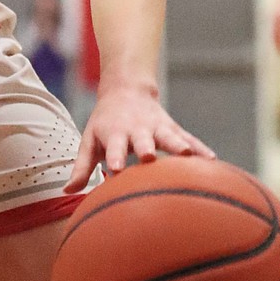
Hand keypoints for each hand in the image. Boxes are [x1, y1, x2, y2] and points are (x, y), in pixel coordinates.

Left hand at [66, 80, 215, 191]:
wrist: (126, 88)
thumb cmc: (104, 123)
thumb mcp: (89, 140)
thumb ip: (81, 167)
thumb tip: (67, 191)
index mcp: (114, 133)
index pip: (114, 147)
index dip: (116, 157)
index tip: (117, 169)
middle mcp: (137, 129)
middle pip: (143, 139)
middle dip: (146, 148)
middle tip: (149, 157)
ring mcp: (157, 128)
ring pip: (169, 136)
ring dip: (177, 145)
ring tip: (189, 156)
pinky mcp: (172, 128)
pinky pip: (189, 139)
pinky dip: (200, 148)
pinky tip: (213, 161)